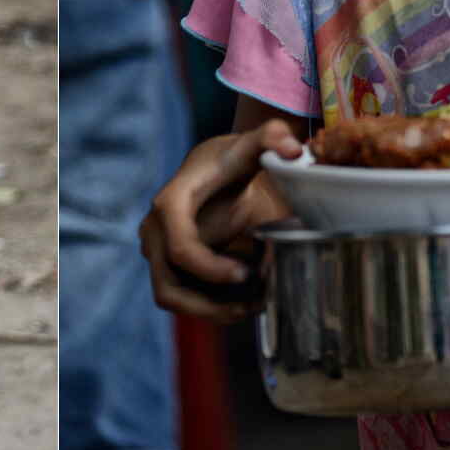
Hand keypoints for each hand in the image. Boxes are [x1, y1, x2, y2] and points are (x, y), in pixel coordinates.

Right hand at [138, 119, 302, 322]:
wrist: (213, 167)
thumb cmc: (231, 158)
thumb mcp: (252, 145)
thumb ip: (272, 137)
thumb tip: (295, 149)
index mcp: (171, 202)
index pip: (181, 249)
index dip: (212, 270)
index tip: (247, 274)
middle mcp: (154, 230)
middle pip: (168, 287)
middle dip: (211, 304)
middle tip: (254, 302)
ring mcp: (156, 250)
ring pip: (172, 299)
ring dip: (211, 311)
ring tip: (253, 304)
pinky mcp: (166, 264)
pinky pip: (181, 297)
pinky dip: (212, 305)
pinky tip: (246, 297)